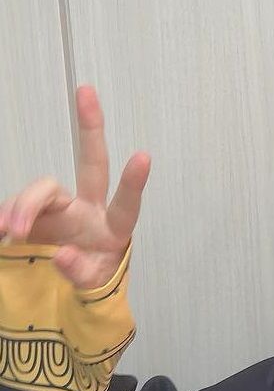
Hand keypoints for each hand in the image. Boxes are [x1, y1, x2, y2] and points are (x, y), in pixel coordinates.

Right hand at [0, 85, 149, 289]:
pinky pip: (17, 206)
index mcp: (113, 229)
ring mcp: (59, 209)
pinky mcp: (33, 214)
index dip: (133, 183)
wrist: (64, 298)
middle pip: (91, 164)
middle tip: (87, 91)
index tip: (143, 157)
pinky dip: (8, 215)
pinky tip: (3, 229)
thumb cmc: (90, 287)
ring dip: (26, 205)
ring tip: (14, 231)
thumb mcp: (92, 291)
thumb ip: (81, 276)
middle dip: (90, 127)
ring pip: (43, 189)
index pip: (126, 205)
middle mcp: (88, 210)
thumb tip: (64, 253)